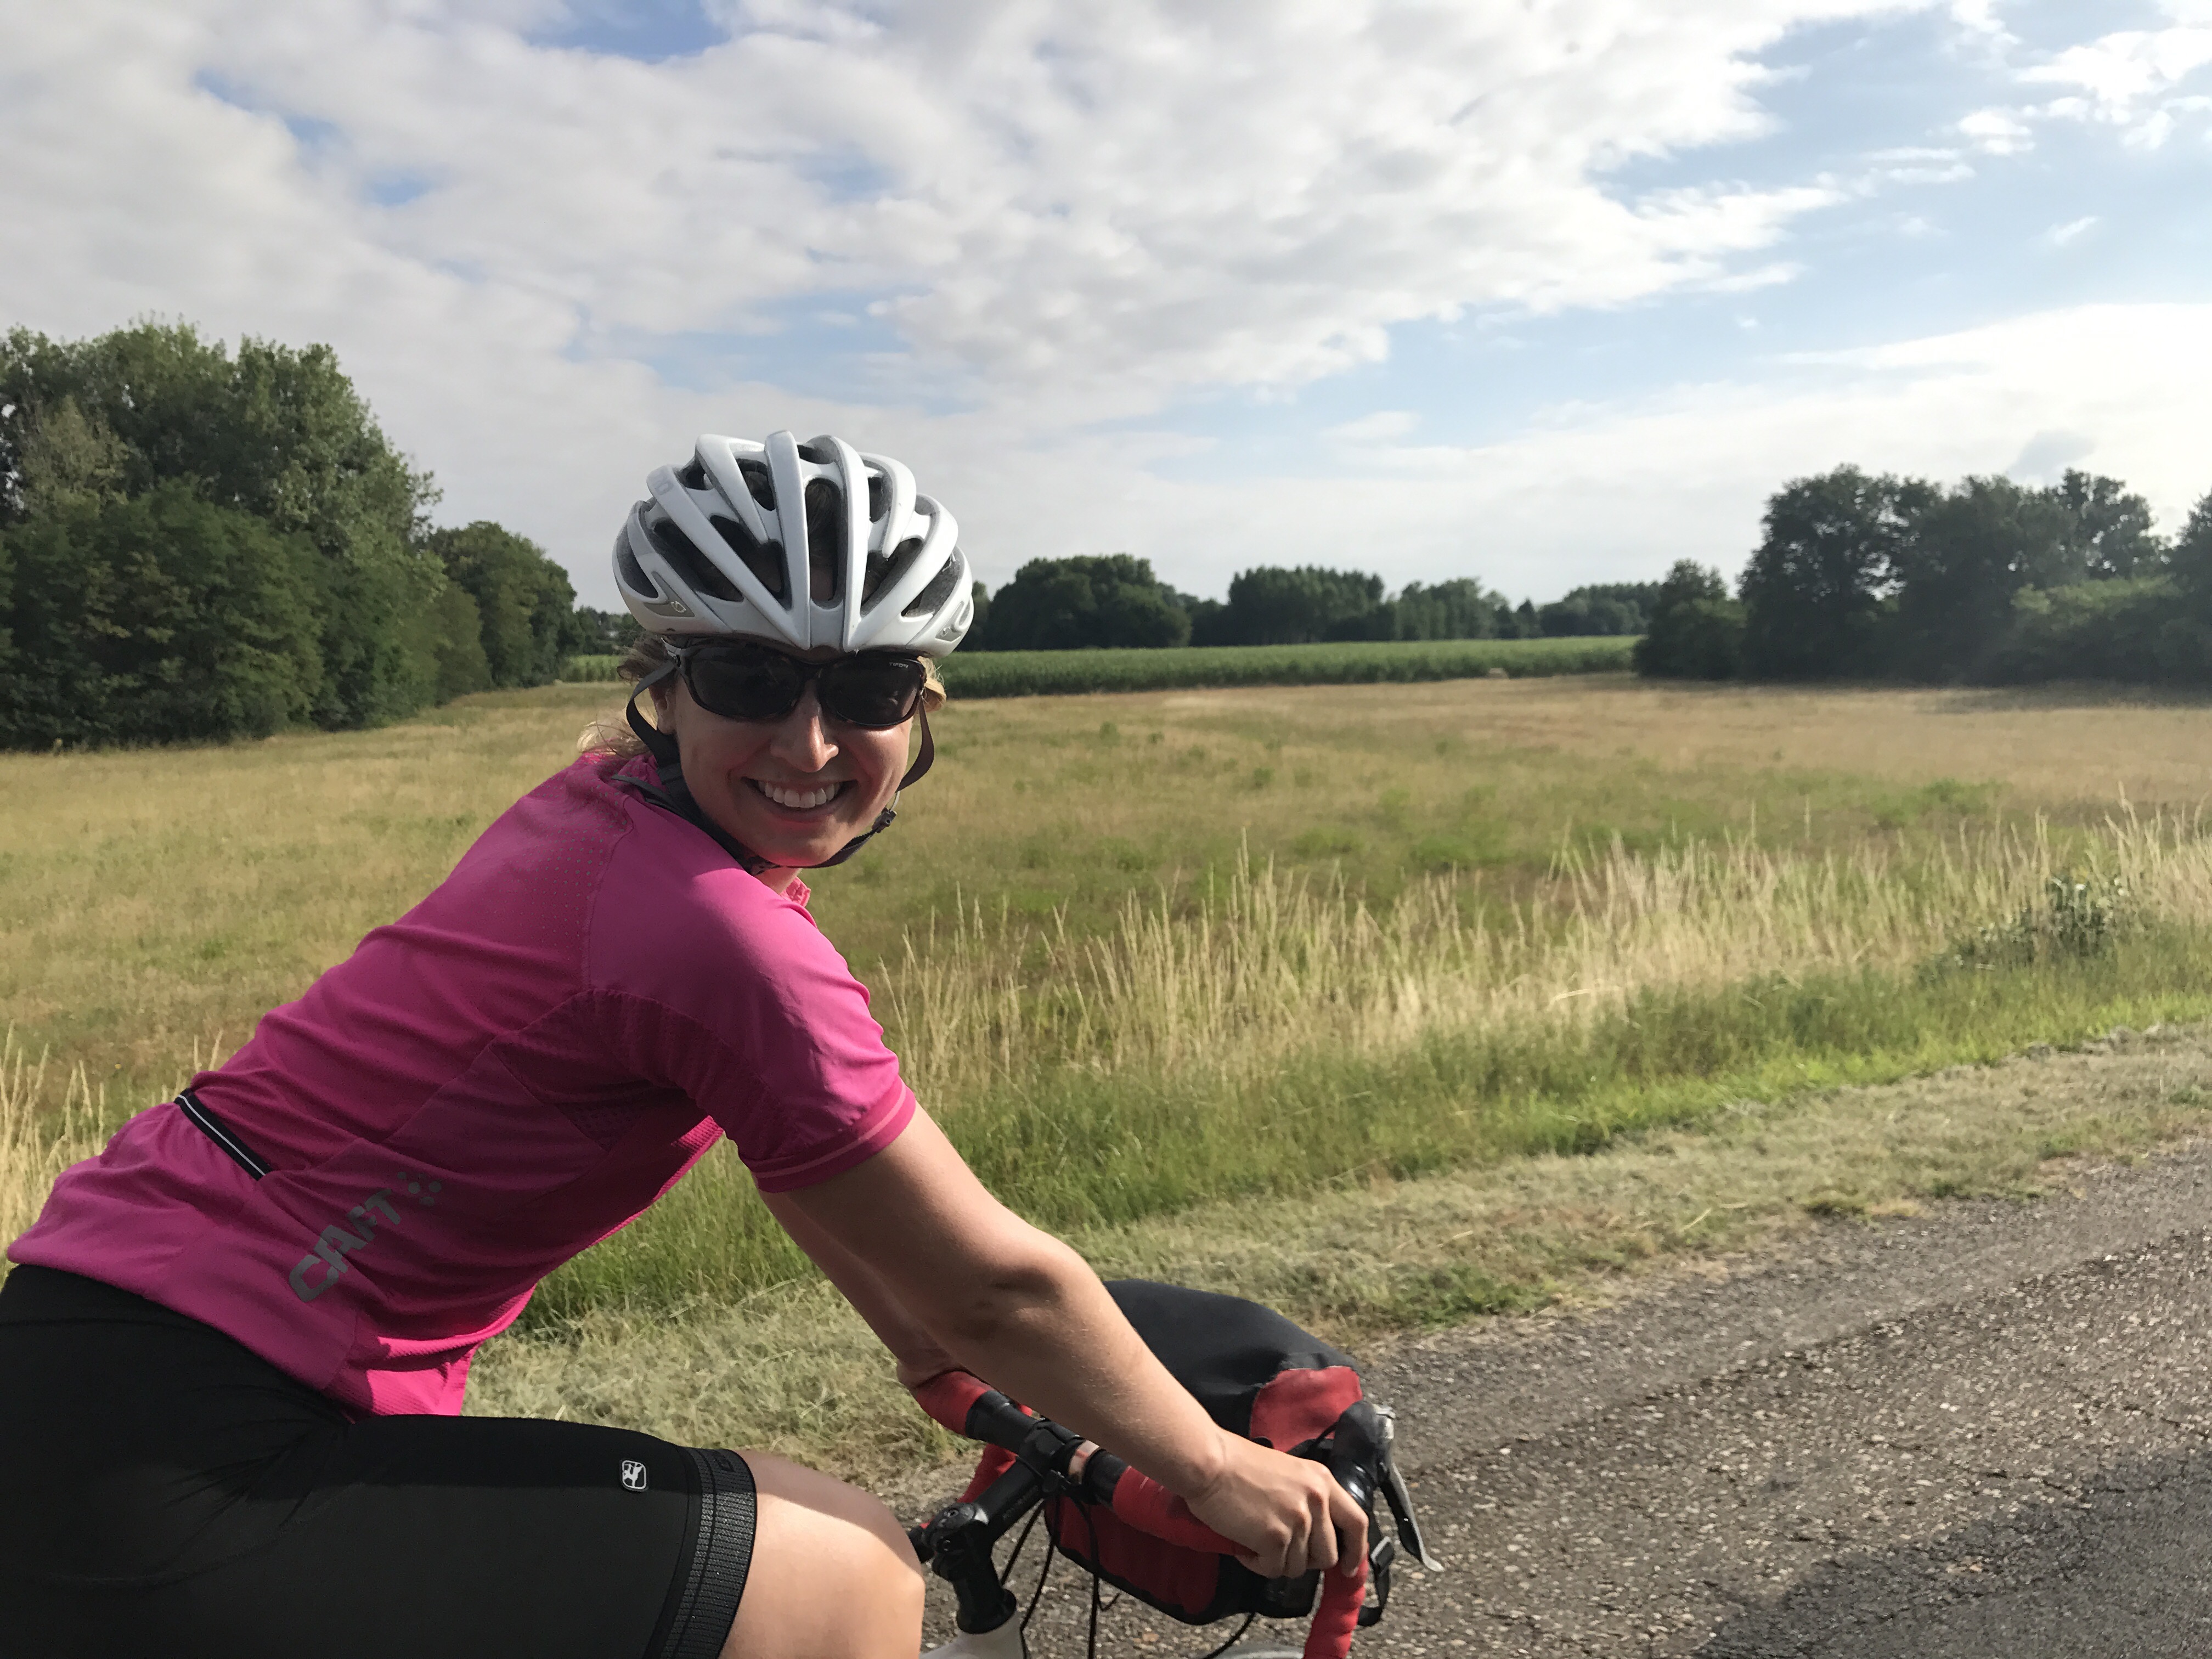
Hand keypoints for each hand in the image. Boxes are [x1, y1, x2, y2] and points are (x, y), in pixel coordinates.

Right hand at [1181, 1433, 1367, 1580]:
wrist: (1209, 1462)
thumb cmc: (1237, 1464)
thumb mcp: (1288, 1473)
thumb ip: (1307, 1499)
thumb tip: (1313, 1534)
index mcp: (1322, 1481)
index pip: (1357, 1522)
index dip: (1355, 1551)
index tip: (1347, 1568)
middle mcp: (1316, 1499)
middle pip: (1328, 1554)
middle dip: (1305, 1560)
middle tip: (1280, 1551)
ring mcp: (1298, 1519)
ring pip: (1299, 1566)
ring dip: (1277, 1561)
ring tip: (1254, 1541)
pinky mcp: (1276, 1537)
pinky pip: (1274, 1569)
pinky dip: (1257, 1564)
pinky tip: (1244, 1546)